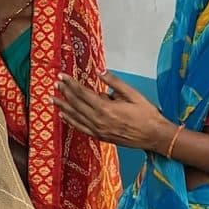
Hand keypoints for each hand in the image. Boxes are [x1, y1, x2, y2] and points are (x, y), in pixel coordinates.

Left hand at [54, 73, 170, 152]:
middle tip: (56, 83)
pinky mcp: (100, 137)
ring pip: (75, 116)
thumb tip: (101, 71)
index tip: (62, 76)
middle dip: (64, 92)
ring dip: (63, 106)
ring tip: (53, 99)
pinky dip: (70, 121)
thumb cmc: (146, 114)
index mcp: (106, 108)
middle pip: (76, 104)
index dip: (71, 83)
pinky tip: (63, 115)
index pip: (83, 93)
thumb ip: (115, 83)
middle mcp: (98, 120)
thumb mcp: (133, 94)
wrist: (155, 136)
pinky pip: (80, 128)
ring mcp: (98, 130)